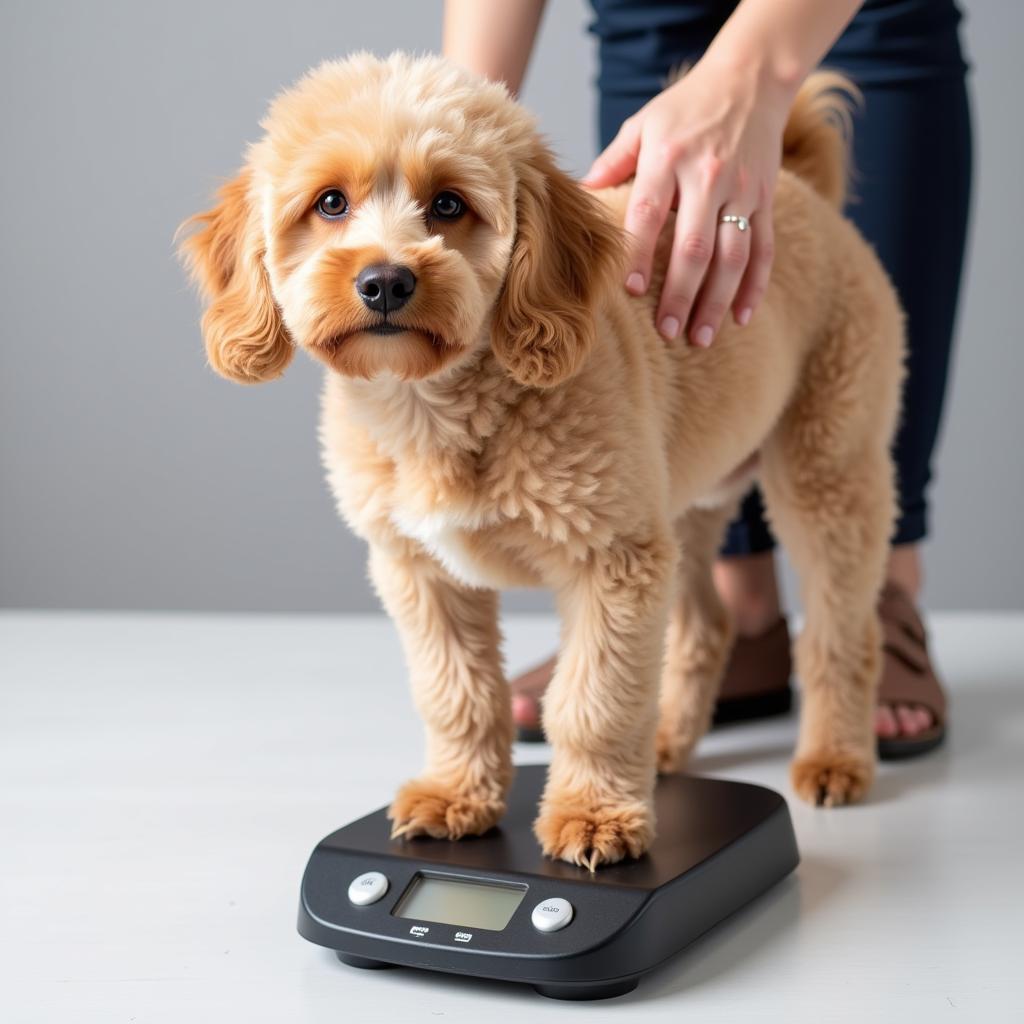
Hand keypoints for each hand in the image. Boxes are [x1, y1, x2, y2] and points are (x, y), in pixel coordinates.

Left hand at [582, 56, 791, 345]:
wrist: (751, 79)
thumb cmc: (685, 108)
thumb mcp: (643, 125)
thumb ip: (612, 163)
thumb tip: (577, 198)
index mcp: (670, 158)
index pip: (650, 212)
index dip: (639, 253)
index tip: (631, 291)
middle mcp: (709, 177)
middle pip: (694, 246)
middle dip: (681, 294)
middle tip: (667, 332)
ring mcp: (743, 192)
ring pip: (733, 257)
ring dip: (716, 302)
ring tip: (699, 339)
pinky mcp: (767, 201)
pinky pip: (764, 250)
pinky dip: (755, 288)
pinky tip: (742, 320)